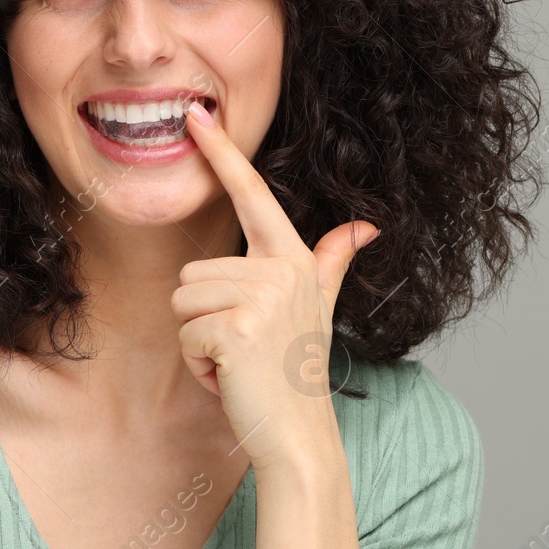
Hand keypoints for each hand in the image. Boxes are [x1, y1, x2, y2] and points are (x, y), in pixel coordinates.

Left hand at [171, 101, 378, 472]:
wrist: (298, 434)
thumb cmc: (297, 371)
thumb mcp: (317, 307)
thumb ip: (333, 261)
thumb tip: (365, 226)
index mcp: (292, 258)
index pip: (252, 194)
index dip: (222, 152)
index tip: (196, 114)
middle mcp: (280, 269)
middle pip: (192, 271)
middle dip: (203, 319)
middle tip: (244, 349)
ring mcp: (259, 298)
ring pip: (182, 302)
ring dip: (199, 342)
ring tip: (238, 362)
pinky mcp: (234, 328)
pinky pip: (185, 334)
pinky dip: (199, 365)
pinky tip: (231, 378)